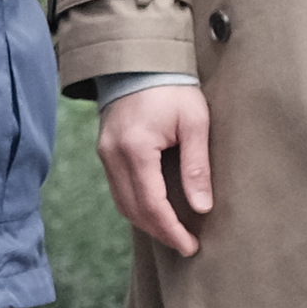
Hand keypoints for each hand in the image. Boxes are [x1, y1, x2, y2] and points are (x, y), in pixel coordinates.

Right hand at [102, 83, 214, 256]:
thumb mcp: (194, 123)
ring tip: (172, 232)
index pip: (152, 203)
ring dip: (146, 222)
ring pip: (121, 202)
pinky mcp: (105, 150)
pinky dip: (135, 205)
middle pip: (133, 208)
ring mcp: (104, 153)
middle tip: (185, 245)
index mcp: (136, 148)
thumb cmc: (172, 88)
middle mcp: (113, 155)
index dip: (171, 229)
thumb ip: (197, 165)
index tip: (191, 246)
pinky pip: (118, 188)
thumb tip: (201, 207)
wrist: (140, 62)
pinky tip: (154, 210)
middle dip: (159, 232)